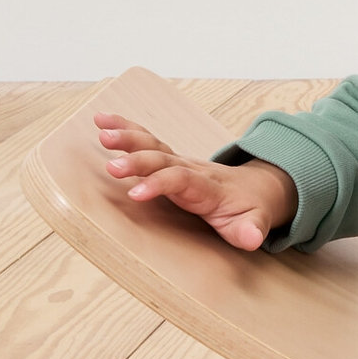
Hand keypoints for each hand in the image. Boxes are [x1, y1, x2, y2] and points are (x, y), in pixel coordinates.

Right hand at [95, 113, 297, 250]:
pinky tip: (102, 121)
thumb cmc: (249, 210)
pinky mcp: (170, 159)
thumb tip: (252, 237)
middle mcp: (193, 169)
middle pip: (164, 160)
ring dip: (129, 138)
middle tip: (112, 167)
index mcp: (209, 187)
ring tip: (103, 134)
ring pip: (153, 145)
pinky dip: (126, 128)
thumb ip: (252, 230)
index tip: (136, 194)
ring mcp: (181, 161)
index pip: (183, 180)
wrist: (255, 188)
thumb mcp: (255, 223)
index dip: (160, 183)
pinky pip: (147, 141)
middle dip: (138, 162)